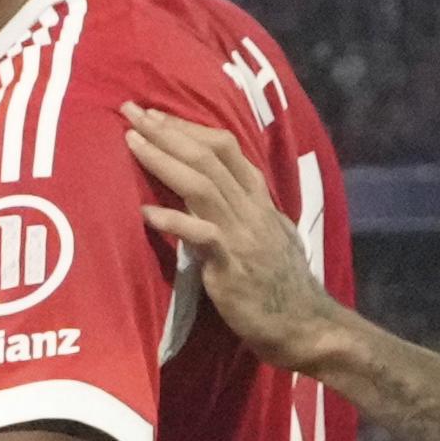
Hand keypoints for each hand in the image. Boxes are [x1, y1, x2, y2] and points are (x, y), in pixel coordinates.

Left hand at [123, 104, 355, 374]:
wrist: (307, 328)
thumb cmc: (282, 289)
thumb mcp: (270, 238)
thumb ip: (246, 214)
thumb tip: (223, 197)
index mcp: (260, 200)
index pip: (225, 149)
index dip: (189, 128)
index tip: (156, 115)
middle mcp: (253, 210)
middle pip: (209, 157)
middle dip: (169, 131)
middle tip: (132, 111)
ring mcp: (244, 236)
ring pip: (202, 185)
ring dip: (164, 161)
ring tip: (132, 143)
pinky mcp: (233, 267)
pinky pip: (201, 236)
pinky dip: (173, 221)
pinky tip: (145, 212)